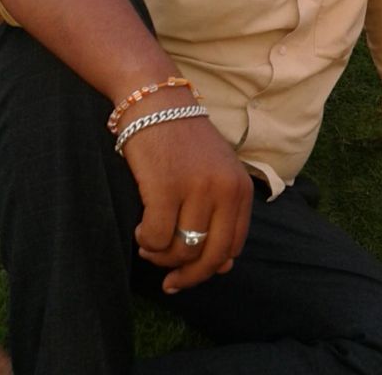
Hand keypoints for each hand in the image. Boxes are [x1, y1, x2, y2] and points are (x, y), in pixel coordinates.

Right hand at [123, 105, 252, 293]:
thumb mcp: (214, 176)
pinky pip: (156, 238)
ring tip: (148, 242)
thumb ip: (222, 217)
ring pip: (181, 251)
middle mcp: (225, 190)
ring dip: (160, 255)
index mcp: (241, 188)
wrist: (156, 103)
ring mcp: (197, 188)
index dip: (209, 268)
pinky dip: (145, 240)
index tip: (187, 272)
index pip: (232, 248)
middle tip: (167, 278)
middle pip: (211, 257)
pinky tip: (140, 228)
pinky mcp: (165, 188)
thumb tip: (224, 267)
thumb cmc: (182, 144)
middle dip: (187, 276)